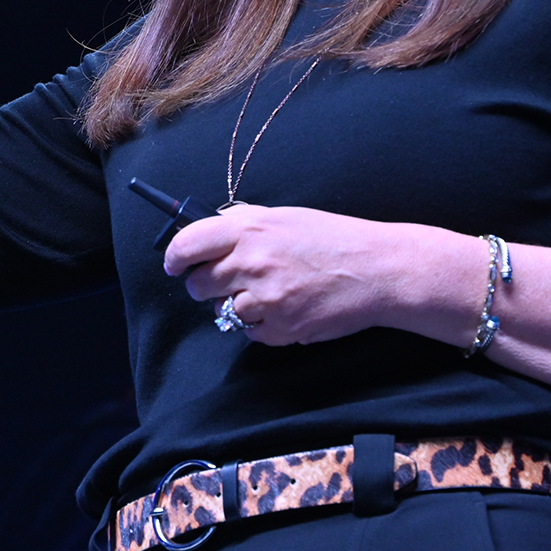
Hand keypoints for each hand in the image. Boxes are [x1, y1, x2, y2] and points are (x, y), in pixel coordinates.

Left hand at [164, 204, 431, 345]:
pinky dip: (261, 324)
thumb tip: (210, 228)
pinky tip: (286, 308)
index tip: (174, 265)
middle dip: (206, 284)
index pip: (187, 244)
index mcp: (249, 229)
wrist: (376, 270)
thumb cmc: (333, 239)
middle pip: (198, 283)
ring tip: (267, 293)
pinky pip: (249, 332)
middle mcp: (251, 263)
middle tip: (228, 280)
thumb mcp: (286, 218)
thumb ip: (245, 223)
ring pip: (221, 311)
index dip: (174, 258)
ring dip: (235, 305)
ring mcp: (264, 299)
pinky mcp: (279, 329)